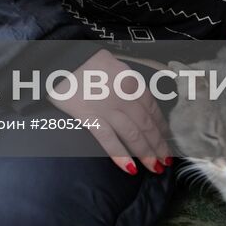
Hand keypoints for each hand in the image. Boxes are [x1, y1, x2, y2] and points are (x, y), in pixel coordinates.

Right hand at [51, 49, 171, 176]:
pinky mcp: (89, 116)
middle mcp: (124, 95)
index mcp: (130, 80)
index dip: (161, 126)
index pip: (152, 108)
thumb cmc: (83, 60)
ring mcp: (107, 107)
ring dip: (146, 153)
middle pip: (146, 124)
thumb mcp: (112, 63)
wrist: (59, 57)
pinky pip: (108, 139)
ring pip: (133, 134)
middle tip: (165, 161)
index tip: (166, 138)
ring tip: (155, 168)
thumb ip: (125, 79)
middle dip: (158, 145)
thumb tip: (135, 95)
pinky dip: (120, 155)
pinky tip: (130, 168)